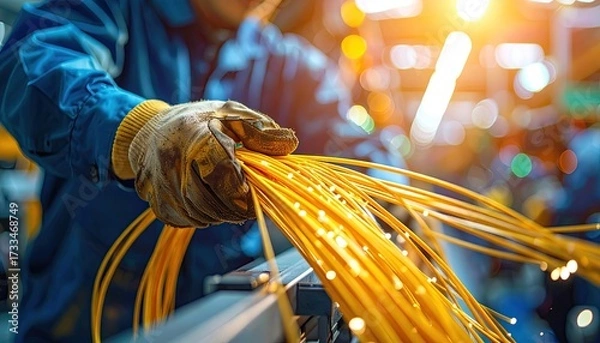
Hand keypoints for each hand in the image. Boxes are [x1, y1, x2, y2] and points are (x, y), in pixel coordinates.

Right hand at [112, 100, 297, 227]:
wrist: (151, 132)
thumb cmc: (201, 123)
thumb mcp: (232, 116)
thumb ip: (261, 131)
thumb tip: (290, 144)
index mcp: (196, 138)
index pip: (222, 173)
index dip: (242, 189)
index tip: (253, 192)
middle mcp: (173, 163)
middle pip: (211, 201)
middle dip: (235, 207)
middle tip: (248, 201)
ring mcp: (162, 186)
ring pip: (200, 215)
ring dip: (222, 214)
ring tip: (229, 199)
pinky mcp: (158, 203)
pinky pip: (187, 220)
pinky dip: (204, 217)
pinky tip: (209, 201)